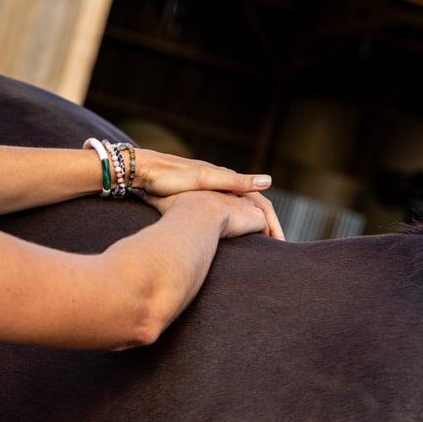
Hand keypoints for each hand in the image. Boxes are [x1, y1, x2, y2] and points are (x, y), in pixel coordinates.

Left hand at [133, 149, 284, 239]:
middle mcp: (220, 183)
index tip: (281, 244)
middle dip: (264, 228)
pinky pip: (220, 214)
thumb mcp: (205, 179)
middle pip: (251, 208)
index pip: (260, 203)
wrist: (141, 170)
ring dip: (248, 228)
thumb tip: (270, 180)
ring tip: (254, 248)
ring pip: (236, 212)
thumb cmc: (170, 177)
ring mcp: (207, 190)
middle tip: (273, 251)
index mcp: (226, 179)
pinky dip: (229, 227)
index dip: (272, 223)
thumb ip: (235, 181)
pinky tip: (224, 239)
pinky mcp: (194, 197)